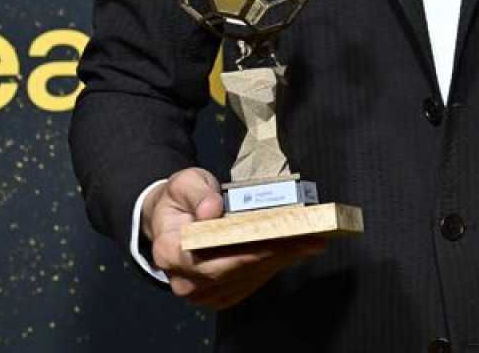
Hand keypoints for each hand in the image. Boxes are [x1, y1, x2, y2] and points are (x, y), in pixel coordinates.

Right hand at [143, 167, 328, 309]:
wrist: (172, 219)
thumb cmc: (179, 200)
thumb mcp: (184, 183)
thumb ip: (197, 193)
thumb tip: (212, 210)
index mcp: (168, 252)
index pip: (209, 261)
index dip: (245, 254)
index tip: (276, 241)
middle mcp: (183, 280)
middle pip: (234, 272)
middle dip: (274, 254)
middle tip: (309, 239)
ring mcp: (200, 292)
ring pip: (246, 279)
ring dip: (280, 261)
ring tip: (310, 242)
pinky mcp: (218, 295)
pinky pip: (249, 284)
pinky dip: (273, 266)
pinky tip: (294, 251)